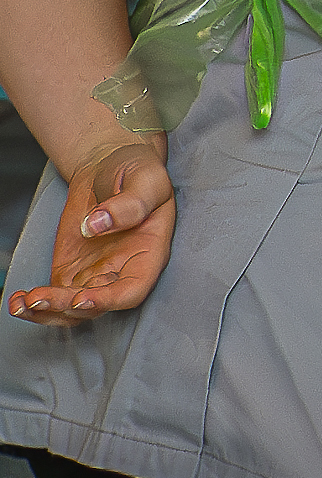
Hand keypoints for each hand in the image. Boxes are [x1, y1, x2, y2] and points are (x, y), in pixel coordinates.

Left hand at [9, 139, 174, 325]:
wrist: (109, 165)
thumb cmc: (137, 171)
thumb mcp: (146, 180)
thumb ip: (130, 203)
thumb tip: (96, 225)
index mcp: (148, 254)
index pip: (132, 290)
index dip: (108, 300)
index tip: (81, 298)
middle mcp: (122, 272)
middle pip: (96, 305)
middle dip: (66, 306)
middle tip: (39, 297)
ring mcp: (94, 274)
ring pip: (72, 310)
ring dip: (47, 312)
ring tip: (22, 302)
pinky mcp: (70, 271)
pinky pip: (54, 297)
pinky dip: (34, 305)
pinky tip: (16, 300)